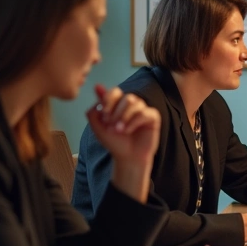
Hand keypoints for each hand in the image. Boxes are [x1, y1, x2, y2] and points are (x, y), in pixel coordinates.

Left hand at [86, 84, 159, 201]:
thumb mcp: (97, 127)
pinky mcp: (153, 117)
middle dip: (117, 112)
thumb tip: (98, 88)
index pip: (115, 92)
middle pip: (126, 97)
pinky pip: (145, 113)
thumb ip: (94, 109)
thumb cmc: (114, 142)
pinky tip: (128, 131)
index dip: (109, 99)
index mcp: (118, 104)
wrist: (127, 157)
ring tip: (119, 130)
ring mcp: (143, 110)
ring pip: (136, 103)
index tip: (103, 113)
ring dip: (125, 117)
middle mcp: (131, 105)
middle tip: (110, 125)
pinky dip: (134, 122)